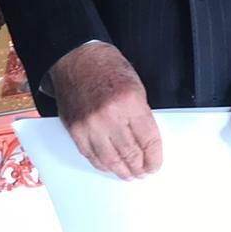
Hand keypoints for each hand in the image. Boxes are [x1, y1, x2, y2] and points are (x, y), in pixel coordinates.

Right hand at [49, 43, 161, 179]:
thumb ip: (140, 115)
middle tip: (143, 172)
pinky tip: (110, 166)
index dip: (154, 158)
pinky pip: (90, 156)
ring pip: (110, 161)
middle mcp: (109, 116)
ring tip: (129, 174)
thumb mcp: (135, 85)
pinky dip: (102, 164)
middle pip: (130, 155)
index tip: (155, 165)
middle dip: (140, 168)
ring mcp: (90, 125)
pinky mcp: (75, 130)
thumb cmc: (105, 67)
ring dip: (122, 171)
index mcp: (130, 102)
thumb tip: (146, 143)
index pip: (148, 140)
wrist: (75, 57)